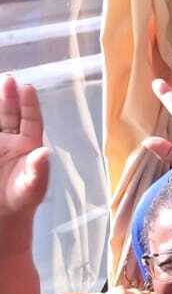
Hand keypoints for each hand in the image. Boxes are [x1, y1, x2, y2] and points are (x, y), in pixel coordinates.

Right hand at [0, 74, 49, 221]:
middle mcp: (11, 141)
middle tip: (8, 78)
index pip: (30, 121)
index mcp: (28, 146)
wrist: (2, 215)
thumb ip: (38, 171)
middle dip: (8, 96)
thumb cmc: (21, 201)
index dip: (29, 104)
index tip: (27, 87)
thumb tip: (45, 153)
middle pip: (9, 114)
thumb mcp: (31, 188)